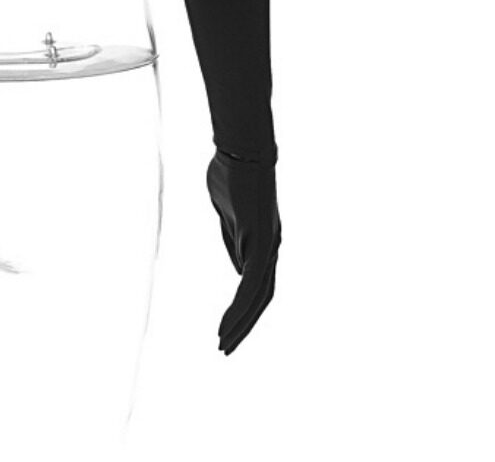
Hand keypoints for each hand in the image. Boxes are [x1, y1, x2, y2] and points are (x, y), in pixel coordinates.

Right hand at [206, 148, 279, 354]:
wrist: (241, 148)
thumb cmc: (232, 173)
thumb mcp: (228, 212)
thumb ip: (232, 237)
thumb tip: (237, 264)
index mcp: (263, 240)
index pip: (256, 284)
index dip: (243, 308)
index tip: (226, 325)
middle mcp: (270, 247)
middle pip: (262, 297)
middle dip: (244, 324)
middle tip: (226, 347)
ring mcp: (267, 245)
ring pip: (258, 296)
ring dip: (241, 323)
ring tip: (224, 343)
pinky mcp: (261, 241)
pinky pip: (252, 283)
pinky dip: (241, 307)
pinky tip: (228, 322)